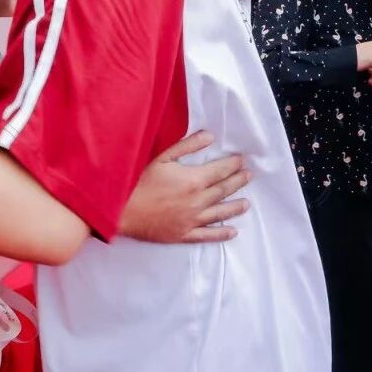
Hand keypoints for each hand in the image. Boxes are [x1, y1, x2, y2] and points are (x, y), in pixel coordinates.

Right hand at [119, 132, 250, 243]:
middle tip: (248, 176)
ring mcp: (192, 220)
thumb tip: (210, 136)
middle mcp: (198, 201)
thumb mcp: (162, 157)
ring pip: (220, 213)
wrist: (122, 210)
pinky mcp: (184, 234)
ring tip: (247, 203)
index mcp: (194, 180)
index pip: (220, 171)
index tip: (242, 160)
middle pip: (223, 190)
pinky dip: (221, 234)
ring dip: (235, 207)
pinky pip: (207, 235)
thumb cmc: (139, 181)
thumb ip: (188, 146)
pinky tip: (232, 231)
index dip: (232, 165)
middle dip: (237, 181)